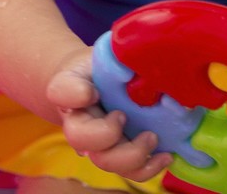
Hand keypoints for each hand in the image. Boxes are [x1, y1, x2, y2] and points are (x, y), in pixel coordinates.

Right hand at [45, 47, 172, 181]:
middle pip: (80, 139)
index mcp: (70, 90)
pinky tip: (165, 156)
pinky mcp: (121, 154)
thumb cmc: (103, 67)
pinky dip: (149, 167)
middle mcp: (79, 121)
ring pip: (106, 161)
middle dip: (106, 133)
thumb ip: (114, 59)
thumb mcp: (106, 54)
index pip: (61, 91)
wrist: (100, 85)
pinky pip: (129, 171)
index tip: (93, 91)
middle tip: (124, 116)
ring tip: (152, 138)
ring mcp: (99, 143)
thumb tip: (129, 71)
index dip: (74, 94)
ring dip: (132, 155)